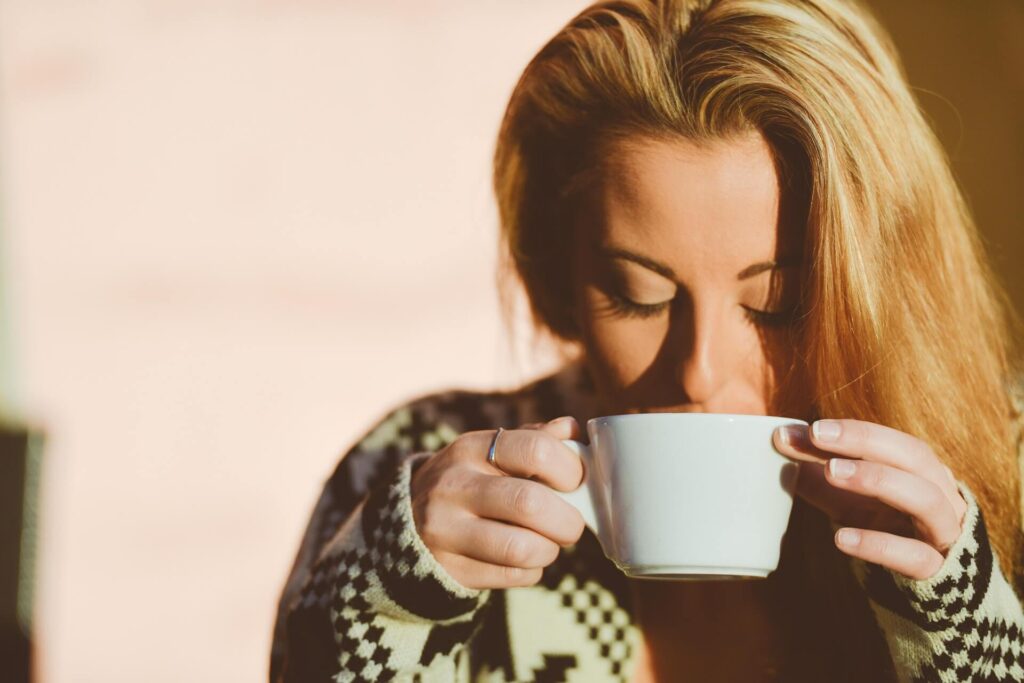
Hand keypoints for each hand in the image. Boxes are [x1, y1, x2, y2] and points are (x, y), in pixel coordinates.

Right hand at [410, 416, 585, 589]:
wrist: (408, 521)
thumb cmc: (471, 481)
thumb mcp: (491, 451)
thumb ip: (534, 439)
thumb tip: (574, 430)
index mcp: (471, 448)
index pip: (536, 450)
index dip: (570, 469)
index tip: (576, 482)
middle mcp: (454, 485)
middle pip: (530, 504)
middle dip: (567, 520)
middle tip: (571, 524)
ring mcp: (446, 530)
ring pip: (522, 548)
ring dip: (549, 549)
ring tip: (546, 543)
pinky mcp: (449, 568)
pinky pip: (512, 575)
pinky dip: (531, 570)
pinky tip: (524, 559)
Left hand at [772, 419, 967, 579]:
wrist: (928, 594)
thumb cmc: (883, 530)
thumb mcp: (848, 499)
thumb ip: (817, 471)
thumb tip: (781, 438)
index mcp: (922, 473)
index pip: (892, 442)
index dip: (854, 431)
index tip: (812, 428)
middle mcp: (942, 495)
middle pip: (915, 457)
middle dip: (865, 441)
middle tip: (817, 435)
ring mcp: (944, 534)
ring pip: (926, 499)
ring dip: (878, 479)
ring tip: (831, 471)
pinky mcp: (938, 572)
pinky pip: (915, 556)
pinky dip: (878, 544)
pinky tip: (841, 537)